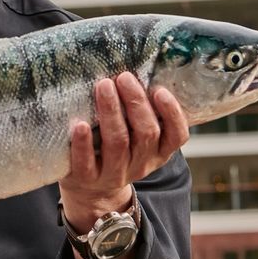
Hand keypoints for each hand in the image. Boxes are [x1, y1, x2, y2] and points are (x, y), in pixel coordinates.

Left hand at [58, 72, 188, 231]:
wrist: (91, 192)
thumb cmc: (116, 149)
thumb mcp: (136, 137)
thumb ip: (140, 112)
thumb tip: (138, 66)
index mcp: (158, 152)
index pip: (177, 136)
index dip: (172, 114)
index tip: (159, 90)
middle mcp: (140, 164)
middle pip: (146, 133)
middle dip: (135, 103)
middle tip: (123, 77)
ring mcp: (114, 173)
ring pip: (118, 143)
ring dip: (111, 112)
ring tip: (103, 86)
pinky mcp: (86, 179)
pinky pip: (86, 162)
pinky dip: (83, 143)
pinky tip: (80, 124)